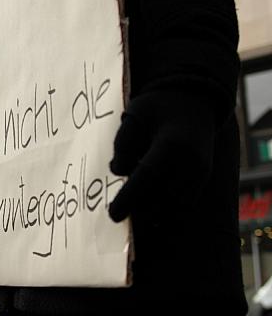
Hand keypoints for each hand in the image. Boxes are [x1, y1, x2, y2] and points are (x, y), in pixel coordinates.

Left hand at [108, 90, 215, 224]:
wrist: (194, 100)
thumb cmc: (157, 108)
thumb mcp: (133, 116)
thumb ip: (122, 144)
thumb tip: (118, 172)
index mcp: (171, 144)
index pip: (147, 177)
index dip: (128, 198)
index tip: (112, 215)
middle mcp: (190, 162)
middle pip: (160, 198)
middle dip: (137, 207)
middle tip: (119, 207)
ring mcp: (200, 174)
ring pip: (173, 207)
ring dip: (150, 210)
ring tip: (135, 199)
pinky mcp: (202, 180)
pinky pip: (182, 205)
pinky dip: (164, 208)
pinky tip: (148, 201)